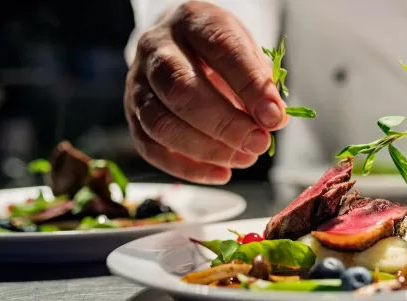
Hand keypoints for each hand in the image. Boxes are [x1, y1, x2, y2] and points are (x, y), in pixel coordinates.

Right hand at [124, 1, 286, 183]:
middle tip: (258, 143)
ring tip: (245, 158)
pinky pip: (151, 148)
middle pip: (181, 90)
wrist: (180, 46)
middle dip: (225, 124)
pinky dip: (188, 168)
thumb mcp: (246, 52)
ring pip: (161, 123)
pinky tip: (221, 173)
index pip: (221, 49)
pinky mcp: (132, 114)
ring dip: (206, 149)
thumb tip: (272, 120)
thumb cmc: (218, 52)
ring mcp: (137, 82)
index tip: (274, 117)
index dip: (250, 86)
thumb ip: (259, 82)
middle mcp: (157, 48)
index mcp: (193, 21)